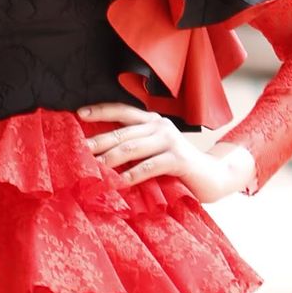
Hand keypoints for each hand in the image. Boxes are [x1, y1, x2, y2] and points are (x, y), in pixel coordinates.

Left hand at [78, 102, 254, 203]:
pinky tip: (120, 181)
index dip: (101, 111)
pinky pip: (150, 166)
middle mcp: (160, 126)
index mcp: (152, 121)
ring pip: (133, 148)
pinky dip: (133, 174)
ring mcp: (170, 141)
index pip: (123, 111)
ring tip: (94, 167)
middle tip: (80, 150)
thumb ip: (134, 148)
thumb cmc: (177, 166)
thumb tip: (100, 154)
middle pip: (123, 132)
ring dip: (111, 158)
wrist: (212, 176)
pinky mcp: (178, 159)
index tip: (79, 114)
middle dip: (99, 141)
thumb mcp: (153, 152)